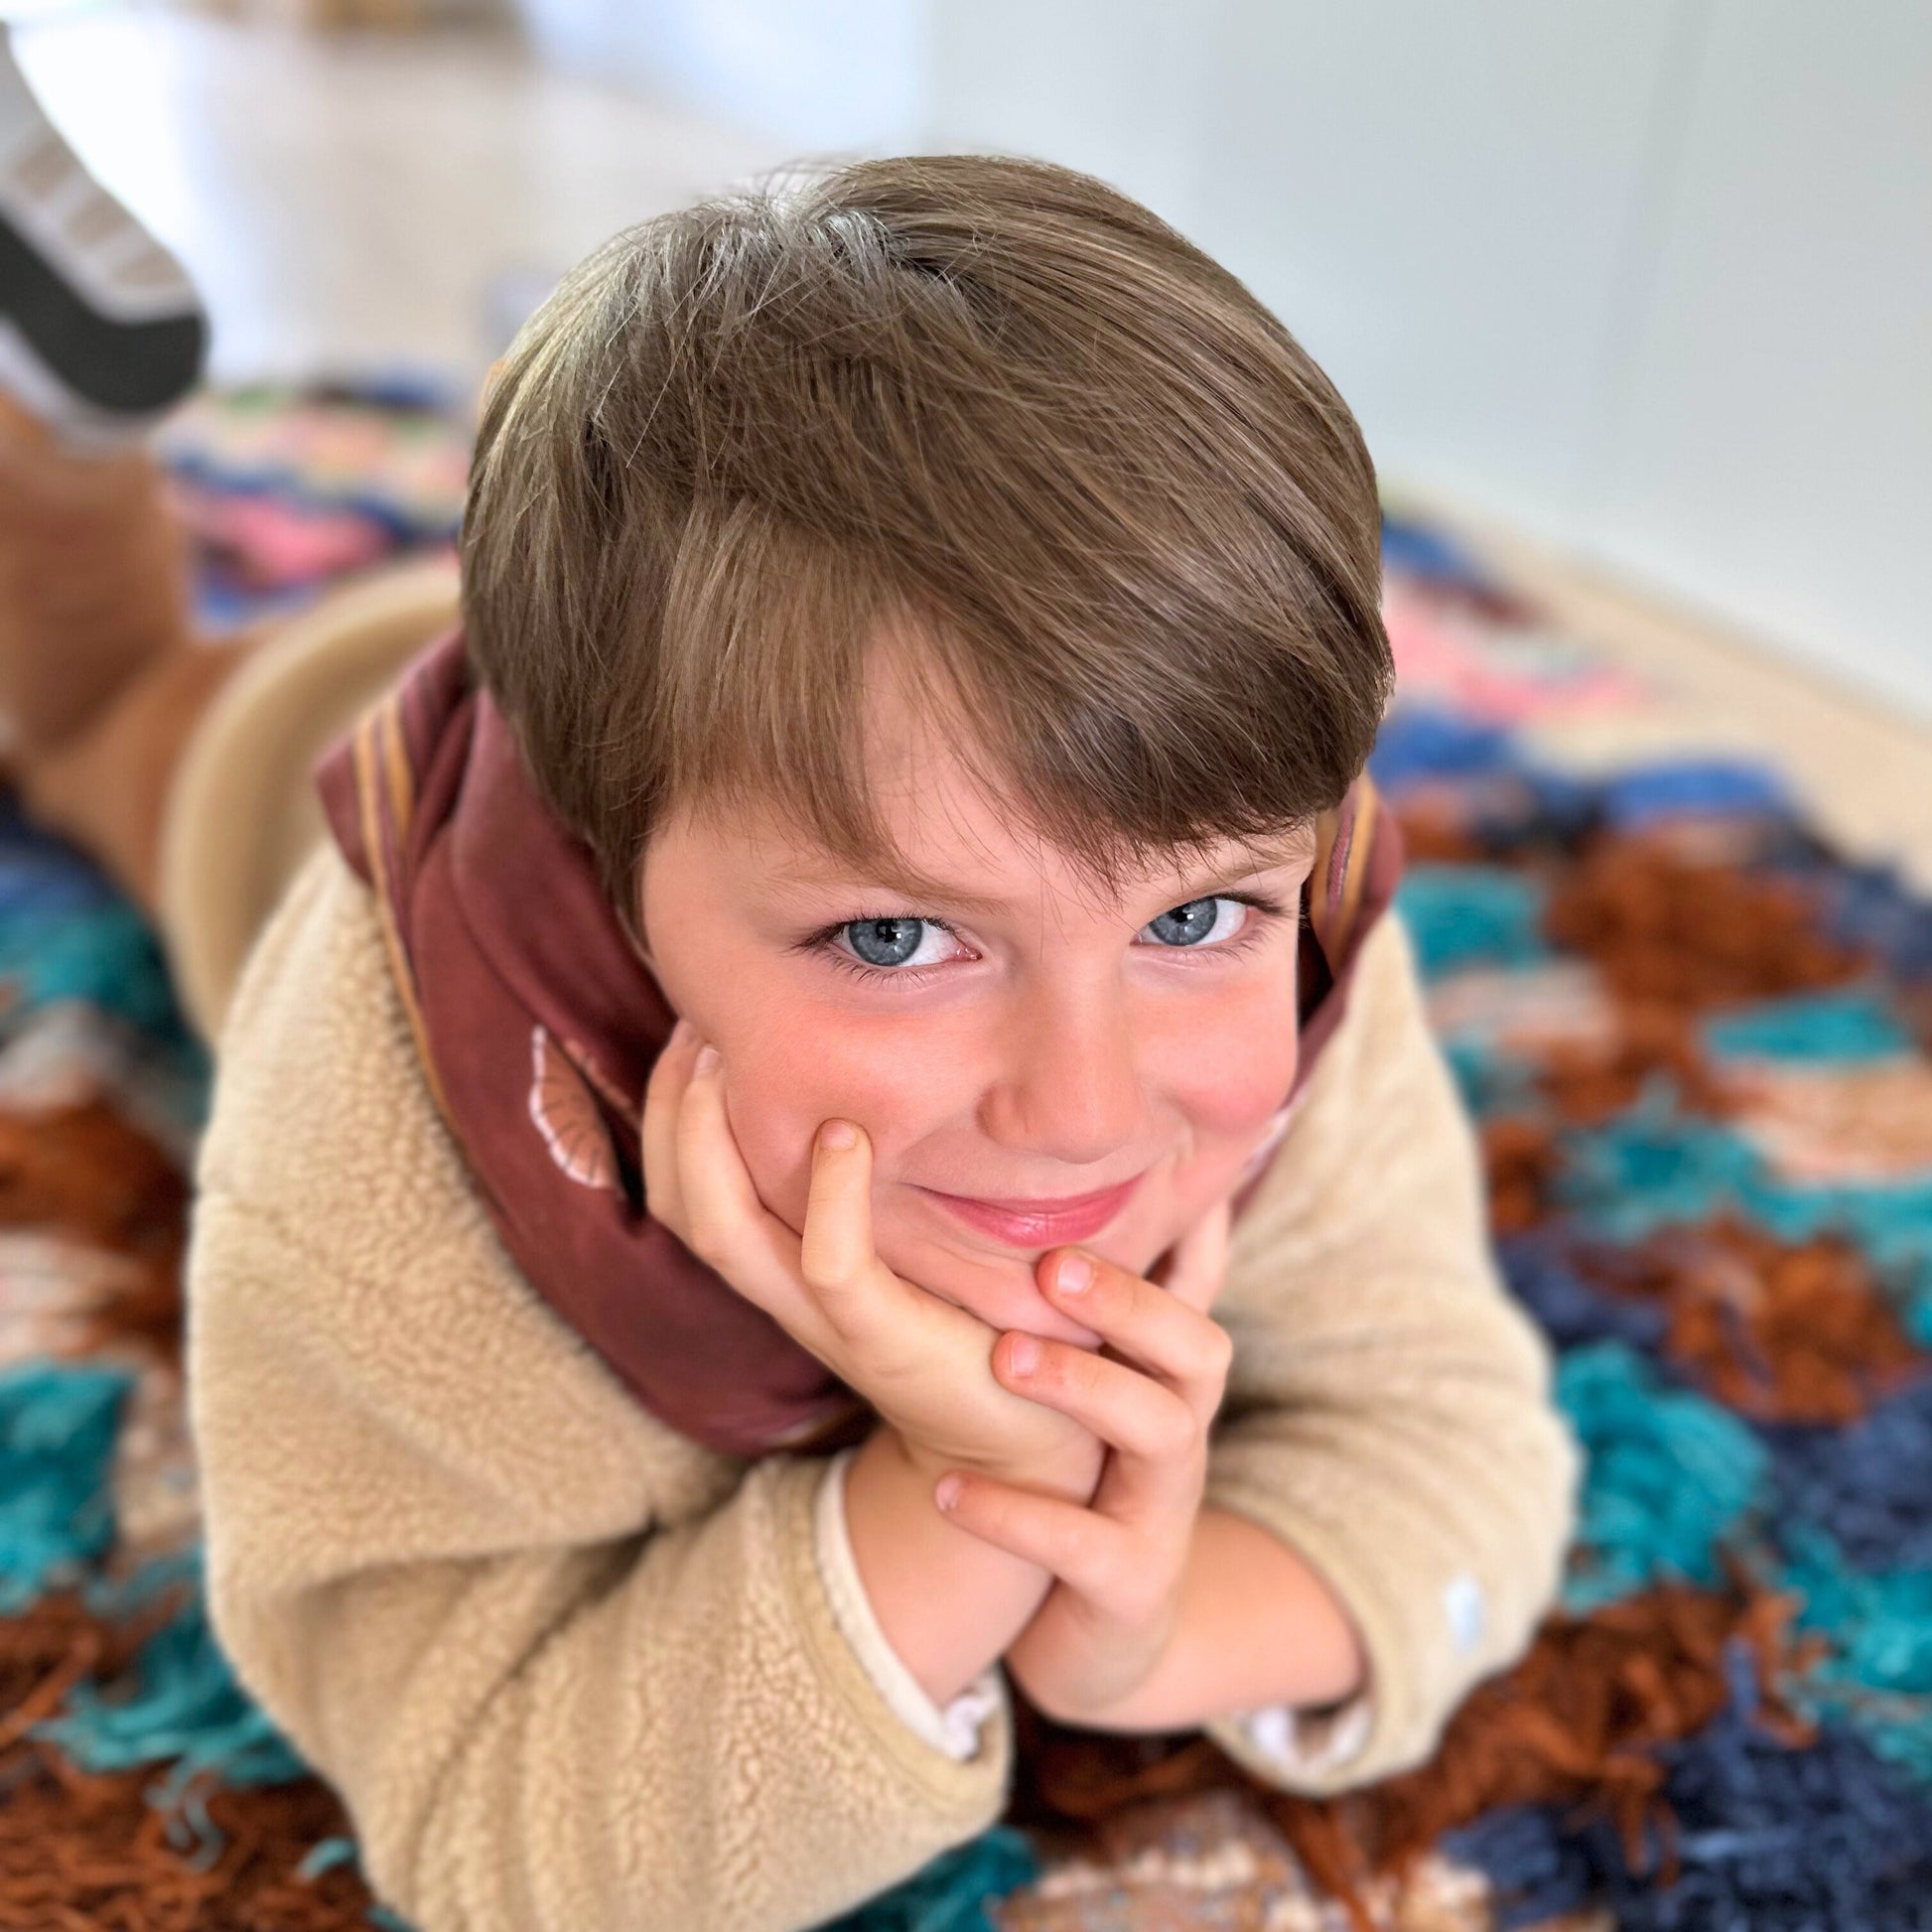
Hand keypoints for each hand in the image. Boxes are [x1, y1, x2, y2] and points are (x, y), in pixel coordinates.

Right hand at [641, 1019, 1103, 1496]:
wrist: (1030, 1427)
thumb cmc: (975, 1310)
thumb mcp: (909, 1229)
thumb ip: (878, 1169)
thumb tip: (875, 1064)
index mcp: (782, 1262)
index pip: (682, 1185)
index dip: (668, 1107)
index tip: (692, 1024)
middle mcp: (785, 1290)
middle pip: (680, 1201)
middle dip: (671, 1107)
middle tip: (696, 1023)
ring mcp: (827, 1318)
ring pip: (722, 1230)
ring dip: (710, 1139)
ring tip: (729, 1061)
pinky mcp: (884, 1337)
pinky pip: (831, 1264)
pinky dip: (828, 1197)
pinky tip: (842, 1133)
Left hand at [929, 1199, 1233, 1722]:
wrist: (1107, 1630)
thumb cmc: (1098, 1477)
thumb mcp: (1115, 1386)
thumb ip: (1122, 1297)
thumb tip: (1129, 1189)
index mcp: (1172, 1376)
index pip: (1195, 1292)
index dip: (1167, 1242)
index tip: (1096, 1192)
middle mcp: (1183, 1431)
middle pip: (1201, 1352)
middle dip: (1133, 1304)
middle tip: (1054, 1267)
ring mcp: (1164, 1509)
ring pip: (1162, 1435)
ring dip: (1086, 1387)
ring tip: (1002, 1356)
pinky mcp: (1131, 1583)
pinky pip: (1085, 1546)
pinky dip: (1015, 1514)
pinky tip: (946, 1489)